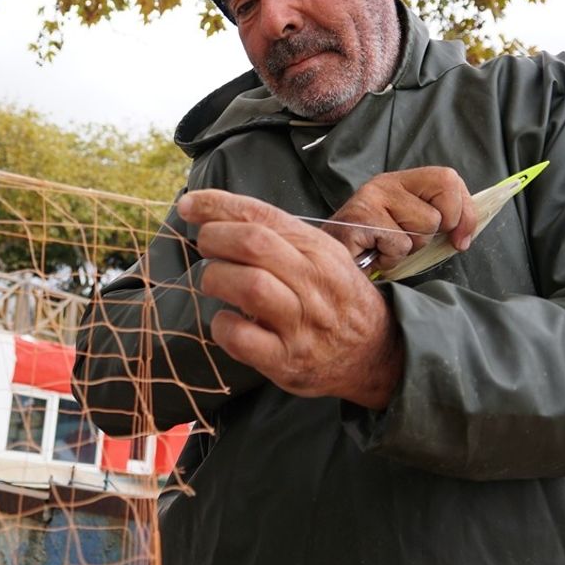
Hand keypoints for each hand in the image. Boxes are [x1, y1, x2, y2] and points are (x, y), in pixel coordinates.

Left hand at [177, 189, 401, 409]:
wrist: (374, 353)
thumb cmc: (335, 297)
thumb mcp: (321, 256)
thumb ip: (278, 237)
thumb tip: (216, 216)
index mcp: (318, 250)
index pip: (262, 216)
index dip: (218, 206)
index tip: (189, 204)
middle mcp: (313, 282)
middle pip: (253, 244)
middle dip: (214, 238)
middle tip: (205, 246)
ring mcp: (300, 323)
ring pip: (248, 286)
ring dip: (216, 278)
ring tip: (214, 281)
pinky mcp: (286, 360)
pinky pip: (242, 338)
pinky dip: (223, 325)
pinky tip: (226, 320)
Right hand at [325, 167, 476, 272]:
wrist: (330, 263)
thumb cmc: (375, 248)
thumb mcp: (413, 230)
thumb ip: (440, 223)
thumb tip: (464, 236)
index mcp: (402, 181)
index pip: (449, 179)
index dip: (464, 213)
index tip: (459, 240)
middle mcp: (385, 183)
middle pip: (441, 206)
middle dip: (434, 233)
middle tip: (409, 240)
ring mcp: (370, 198)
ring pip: (423, 228)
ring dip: (408, 248)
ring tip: (385, 247)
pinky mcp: (359, 219)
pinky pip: (399, 244)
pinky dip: (390, 258)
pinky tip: (373, 253)